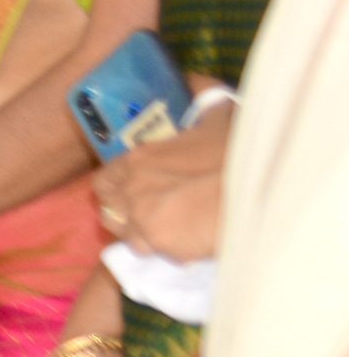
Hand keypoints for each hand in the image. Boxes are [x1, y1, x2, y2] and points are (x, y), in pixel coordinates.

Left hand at [95, 109, 229, 263]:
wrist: (254, 191)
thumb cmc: (235, 154)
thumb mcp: (217, 124)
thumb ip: (207, 116)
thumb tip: (215, 102)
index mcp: (138, 160)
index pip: (103, 181)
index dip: (115, 191)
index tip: (130, 196)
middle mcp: (131, 189)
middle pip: (109, 211)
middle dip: (125, 217)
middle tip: (150, 219)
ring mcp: (141, 218)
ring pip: (127, 237)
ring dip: (144, 238)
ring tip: (171, 235)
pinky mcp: (158, 243)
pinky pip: (157, 254)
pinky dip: (169, 252)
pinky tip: (190, 246)